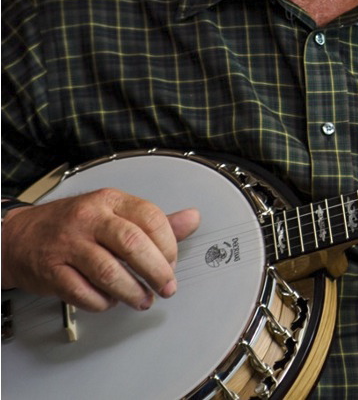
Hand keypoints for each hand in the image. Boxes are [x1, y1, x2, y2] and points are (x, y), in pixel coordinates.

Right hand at [1, 189, 199, 311]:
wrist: (19, 236)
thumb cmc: (73, 225)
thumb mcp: (115, 213)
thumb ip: (155, 221)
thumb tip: (193, 219)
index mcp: (109, 201)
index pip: (150, 218)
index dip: (169, 244)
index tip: (173, 262)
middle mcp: (89, 219)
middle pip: (132, 244)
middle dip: (157, 271)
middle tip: (167, 287)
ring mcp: (68, 245)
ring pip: (108, 272)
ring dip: (132, 292)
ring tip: (143, 300)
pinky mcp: (51, 271)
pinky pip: (83, 293)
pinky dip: (102, 302)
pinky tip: (111, 301)